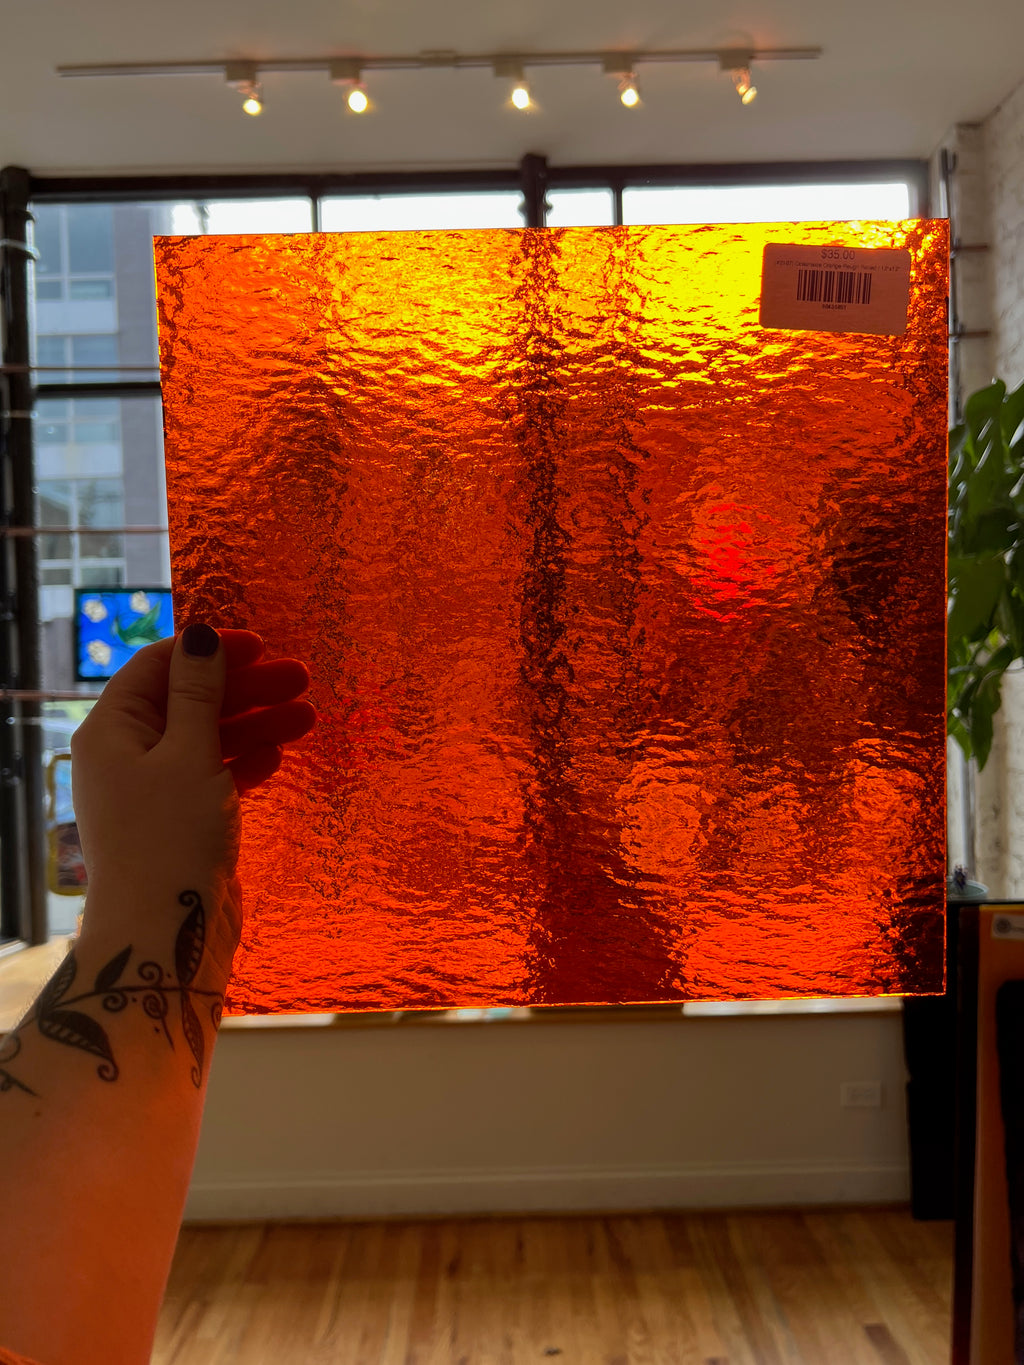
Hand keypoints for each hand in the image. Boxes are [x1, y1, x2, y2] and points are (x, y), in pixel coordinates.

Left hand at [71, 625, 315, 974]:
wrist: (165, 932)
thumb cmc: (170, 835)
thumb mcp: (189, 753)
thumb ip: (200, 693)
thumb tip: (201, 635)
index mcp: (112, 730)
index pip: (158, 667)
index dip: (209, 652)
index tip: (261, 645)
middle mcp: (127, 756)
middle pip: (190, 702)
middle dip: (245, 689)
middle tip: (301, 678)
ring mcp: (154, 791)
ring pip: (208, 740)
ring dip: (255, 725)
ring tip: (307, 717)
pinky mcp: (180, 821)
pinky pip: (214, 776)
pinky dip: (245, 763)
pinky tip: (278, 757)